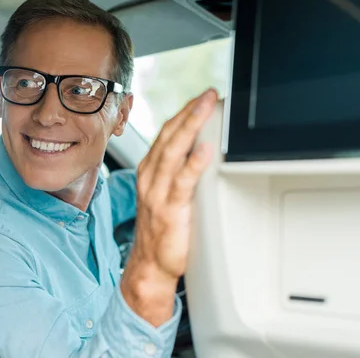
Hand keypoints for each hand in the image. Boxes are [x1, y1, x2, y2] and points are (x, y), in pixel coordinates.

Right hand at [120, 88, 217, 325]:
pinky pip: (182, 183)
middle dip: (189, 112)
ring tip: (207, 108)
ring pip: (172, 152)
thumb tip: (204, 148)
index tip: (202, 97)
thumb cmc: (162, 228)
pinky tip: (205, 150)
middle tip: (209, 94)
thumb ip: (180, 171)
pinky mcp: (169, 211)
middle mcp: (151, 177)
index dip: (184, 113)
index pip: (166, 133)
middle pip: (169, 137)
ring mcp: (157, 193)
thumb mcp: (168, 193)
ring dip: (191, 127)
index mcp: (150, 170)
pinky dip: (193, 163)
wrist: (149, 265)